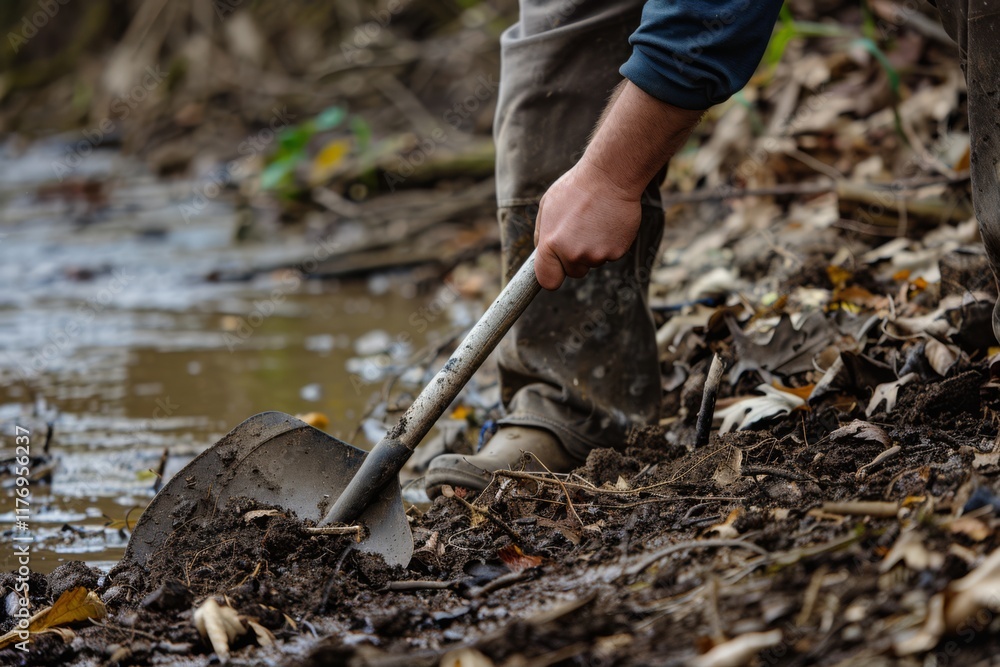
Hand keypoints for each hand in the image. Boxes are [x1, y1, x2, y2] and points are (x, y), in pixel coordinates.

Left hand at [533, 160, 641, 289]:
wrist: (611, 176)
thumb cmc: (576, 188)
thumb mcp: (547, 207)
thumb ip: (543, 235)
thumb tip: (541, 255)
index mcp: (551, 243)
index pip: (548, 280)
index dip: (552, 275)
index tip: (556, 269)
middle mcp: (573, 253)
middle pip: (573, 272)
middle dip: (575, 258)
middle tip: (581, 231)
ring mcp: (596, 255)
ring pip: (593, 262)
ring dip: (593, 248)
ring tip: (595, 222)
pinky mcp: (617, 252)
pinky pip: (610, 255)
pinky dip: (610, 243)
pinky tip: (608, 223)